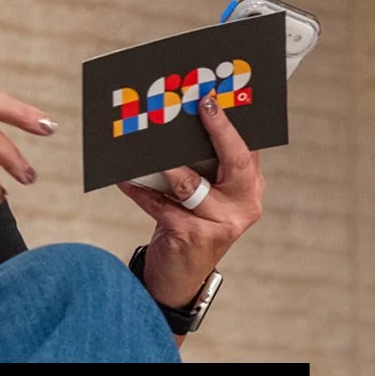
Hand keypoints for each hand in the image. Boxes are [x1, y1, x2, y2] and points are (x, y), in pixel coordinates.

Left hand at [118, 92, 264, 307]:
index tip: (215, 97)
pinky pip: (160, 205)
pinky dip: (140, 190)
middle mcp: (244, 205)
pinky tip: (124, 179)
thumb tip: (174, 126)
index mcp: (250, 189)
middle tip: (202, 104)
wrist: (179, 279)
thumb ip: (202, 168)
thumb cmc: (188, 226)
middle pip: (236, 160)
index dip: (233, 122)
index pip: (248, 149)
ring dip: (167, 164)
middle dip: (218, 130)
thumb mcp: (205, 198)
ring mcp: (221, 223)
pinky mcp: (193, 236)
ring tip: (147, 144)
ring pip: (191, 183)